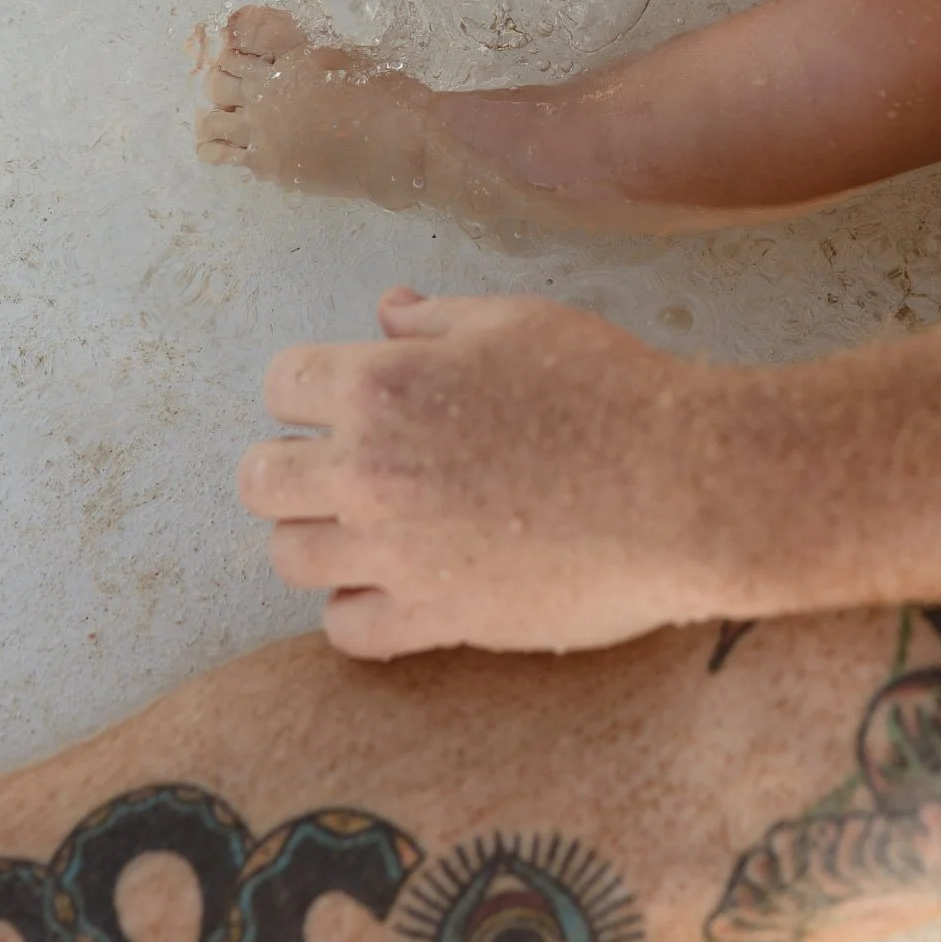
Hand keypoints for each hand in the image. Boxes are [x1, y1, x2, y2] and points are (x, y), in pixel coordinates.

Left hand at [238, 289, 733, 656]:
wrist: (678, 484)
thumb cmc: (606, 388)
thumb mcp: (518, 322)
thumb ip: (436, 320)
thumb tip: (387, 310)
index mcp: (383, 385)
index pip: (282, 384)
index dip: (305, 388)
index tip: (335, 400)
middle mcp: (370, 471)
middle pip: (262, 481)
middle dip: (287, 468)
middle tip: (334, 470)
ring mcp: (397, 553)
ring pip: (290, 558)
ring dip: (316, 538)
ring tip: (361, 530)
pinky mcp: (436, 619)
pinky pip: (345, 631)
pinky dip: (356, 611)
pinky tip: (392, 587)